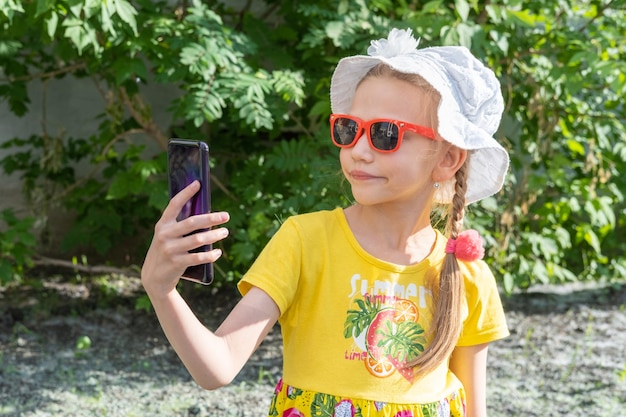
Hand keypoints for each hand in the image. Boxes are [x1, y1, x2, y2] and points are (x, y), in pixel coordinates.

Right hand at [141, 181, 229, 295]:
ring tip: (225, 232)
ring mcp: (170, 249)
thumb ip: (180, 225)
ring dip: (215, 235)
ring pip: (198, 240)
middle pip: (192, 222)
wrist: (153, 277)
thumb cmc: (167, 250)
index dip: (186, 193)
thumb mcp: (167, 236)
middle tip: (226, 216)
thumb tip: (206, 213)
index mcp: (163, 224)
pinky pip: (198, 257)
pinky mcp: (176, 263)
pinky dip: (211, 255)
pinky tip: (218, 252)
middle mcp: (164, 235)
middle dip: (211, 218)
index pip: (174, 204)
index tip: (198, 183)